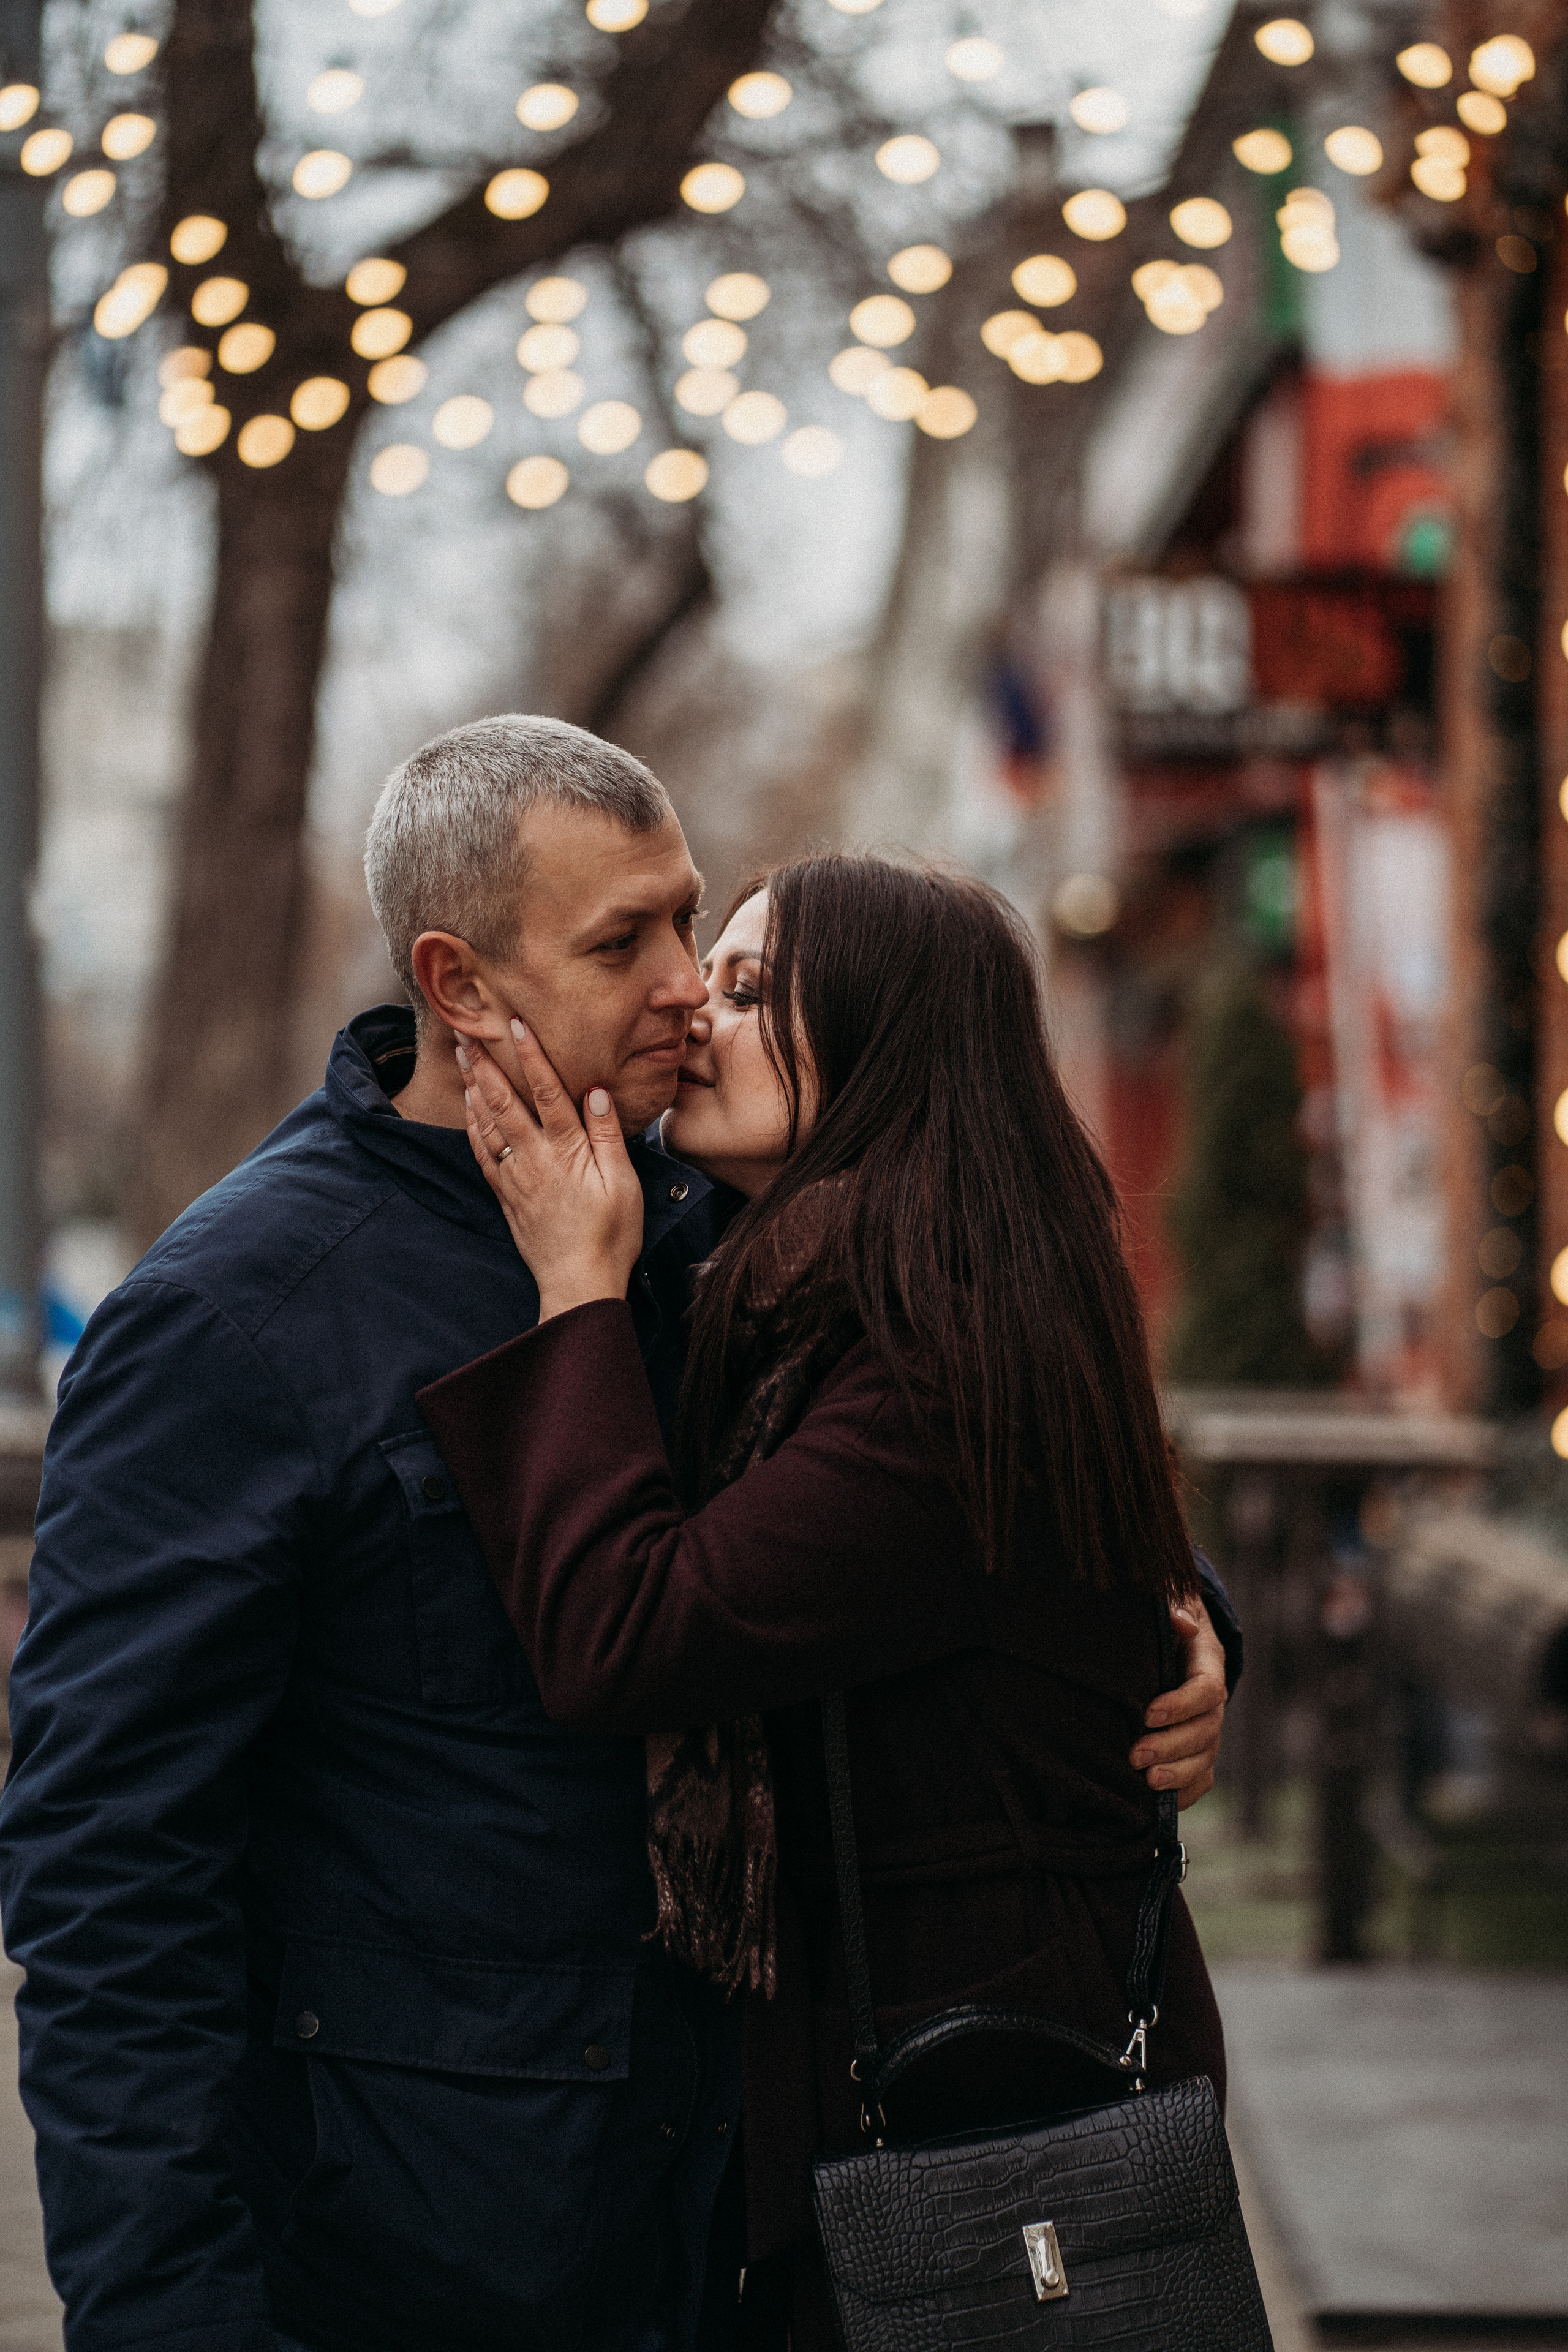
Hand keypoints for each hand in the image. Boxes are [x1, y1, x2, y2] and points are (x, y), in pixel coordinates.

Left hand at [458, 1023, 644, 1319]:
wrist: (579, 1283)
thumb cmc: (611, 1235)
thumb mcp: (623, 1184)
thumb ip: (607, 1137)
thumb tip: (596, 1092)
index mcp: (567, 1152)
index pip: (547, 1092)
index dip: (531, 1056)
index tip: (516, 1024)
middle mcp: (534, 1159)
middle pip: (505, 1101)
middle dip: (485, 1063)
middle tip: (467, 1031)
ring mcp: (515, 1177)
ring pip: (487, 1124)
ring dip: (473, 1087)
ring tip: (461, 1058)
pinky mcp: (506, 1196)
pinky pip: (482, 1153)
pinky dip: (472, 1126)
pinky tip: (469, 1108)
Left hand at [1129, 1597, 1226, 1810]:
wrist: (1176, 1635)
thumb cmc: (1166, 1618)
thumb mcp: (1171, 1601)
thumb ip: (1174, 1608)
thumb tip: (1181, 1621)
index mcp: (1208, 1662)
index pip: (1206, 1689)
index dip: (1181, 1704)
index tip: (1148, 1713)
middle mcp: (1213, 1700)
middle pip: (1205, 1730)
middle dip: (1172, 1746)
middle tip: (1136, 1755)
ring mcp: (1208, 1727)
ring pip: (1205, 1758)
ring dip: (1178, 1773)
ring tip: (1147, 1782)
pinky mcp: (1198, 1749)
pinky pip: (1203, 1777)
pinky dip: (1186, 1792)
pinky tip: (1161, 1802)